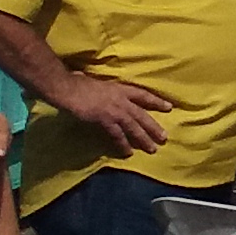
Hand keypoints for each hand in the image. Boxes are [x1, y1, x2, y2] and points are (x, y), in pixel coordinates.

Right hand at [51, 72, 172, 154]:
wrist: (67, 88)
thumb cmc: (77, 82)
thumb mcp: (95, 81)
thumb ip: (99, 87)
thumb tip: (90, 83)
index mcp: (120, 88)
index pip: (143, 95)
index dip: (156, 101)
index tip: (169, 107)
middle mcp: (121, 100)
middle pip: (142, 115)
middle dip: (154, 127)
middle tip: (164, 138)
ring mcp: (114, 110)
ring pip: (133, 127)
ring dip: (143, 139)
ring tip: (152, 149)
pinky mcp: (105, 120)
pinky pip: (117, 135)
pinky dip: (123, 144)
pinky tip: (128, 153)